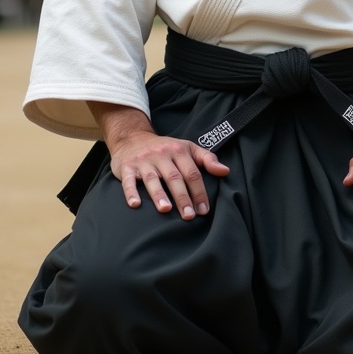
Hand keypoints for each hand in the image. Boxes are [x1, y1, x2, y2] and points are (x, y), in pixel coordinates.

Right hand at [88, 102, 229, 217]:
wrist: (133, 137)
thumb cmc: (166, 148)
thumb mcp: (188, 148)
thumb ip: (207, 159)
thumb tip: (226, 171)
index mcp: (178, 150)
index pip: (192, 172)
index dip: (199, 191)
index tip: (203, 210)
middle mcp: (161, 154)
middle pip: (174, 177)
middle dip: (182, 197)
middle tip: (189, 216)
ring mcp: (143, 160)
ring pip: (152, 178)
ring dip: (159, 194)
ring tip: (165, 210)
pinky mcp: (127, 167)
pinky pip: (128, 180)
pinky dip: (131, 192)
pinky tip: (135, 205)